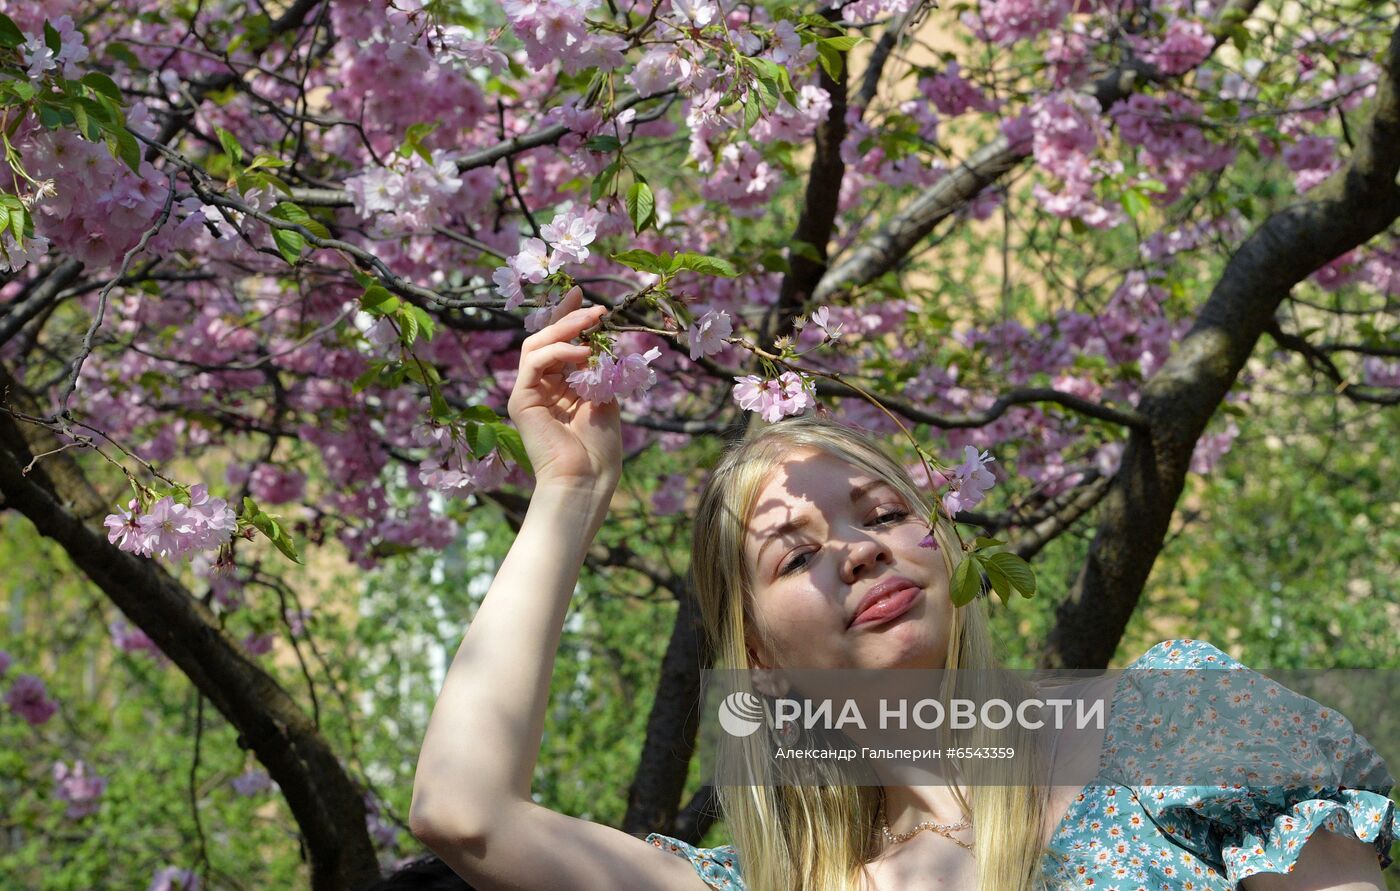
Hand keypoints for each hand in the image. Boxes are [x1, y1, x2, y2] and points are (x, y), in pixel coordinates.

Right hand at [506, 287, 621, 493]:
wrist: (587, 479)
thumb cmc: (600, 447)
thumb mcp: (605, 396)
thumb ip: (598, 367)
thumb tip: (601, 335)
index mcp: (560, 386)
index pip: (559, 344)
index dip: (569, 318)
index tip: (586, 298)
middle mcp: (541, 387)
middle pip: (545, 339)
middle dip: (569, 317)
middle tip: (594, 305)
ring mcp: (528, 393)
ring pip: (536, 345)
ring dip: (565, 328)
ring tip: (593, 321)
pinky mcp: (521, 400)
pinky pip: (534, 362)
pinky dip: (558, 350)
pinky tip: (583, 351)